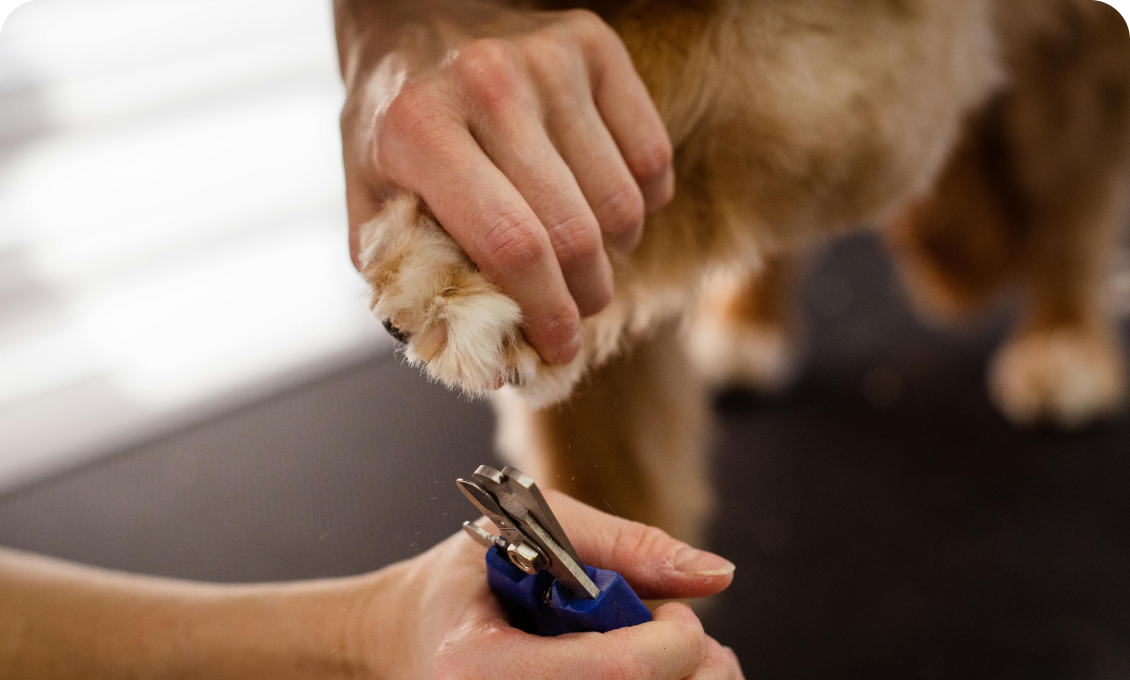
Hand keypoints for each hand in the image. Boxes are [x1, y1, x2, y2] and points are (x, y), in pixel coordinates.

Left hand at [340, 7, 673, 364]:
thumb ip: (411, 282)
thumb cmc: (396, 131)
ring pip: (622, 202)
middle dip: (584, 296)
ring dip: (612, 250)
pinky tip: (601, 200)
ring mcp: (548, 57)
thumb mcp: (371, 205)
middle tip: (575, 311)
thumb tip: (484, 362)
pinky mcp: (594, 44)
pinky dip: (641, 201)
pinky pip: (652, 157)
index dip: (546, 313)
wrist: (413, 24)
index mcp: (418, 129)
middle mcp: (486, 82)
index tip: (560, 348)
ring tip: (578, 248)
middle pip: (574, 232)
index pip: (511, 246)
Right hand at [356, 489, 741, 678]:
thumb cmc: (468, 581)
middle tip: (692, 637)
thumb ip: (625, 546)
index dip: (674, 639)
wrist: (410, 639)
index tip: (675, 612)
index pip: (617, 670)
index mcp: (481, 666)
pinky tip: (655, 674)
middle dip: (697, 671)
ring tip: (676, 655)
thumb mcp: (529, 529)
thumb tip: (717, 573)